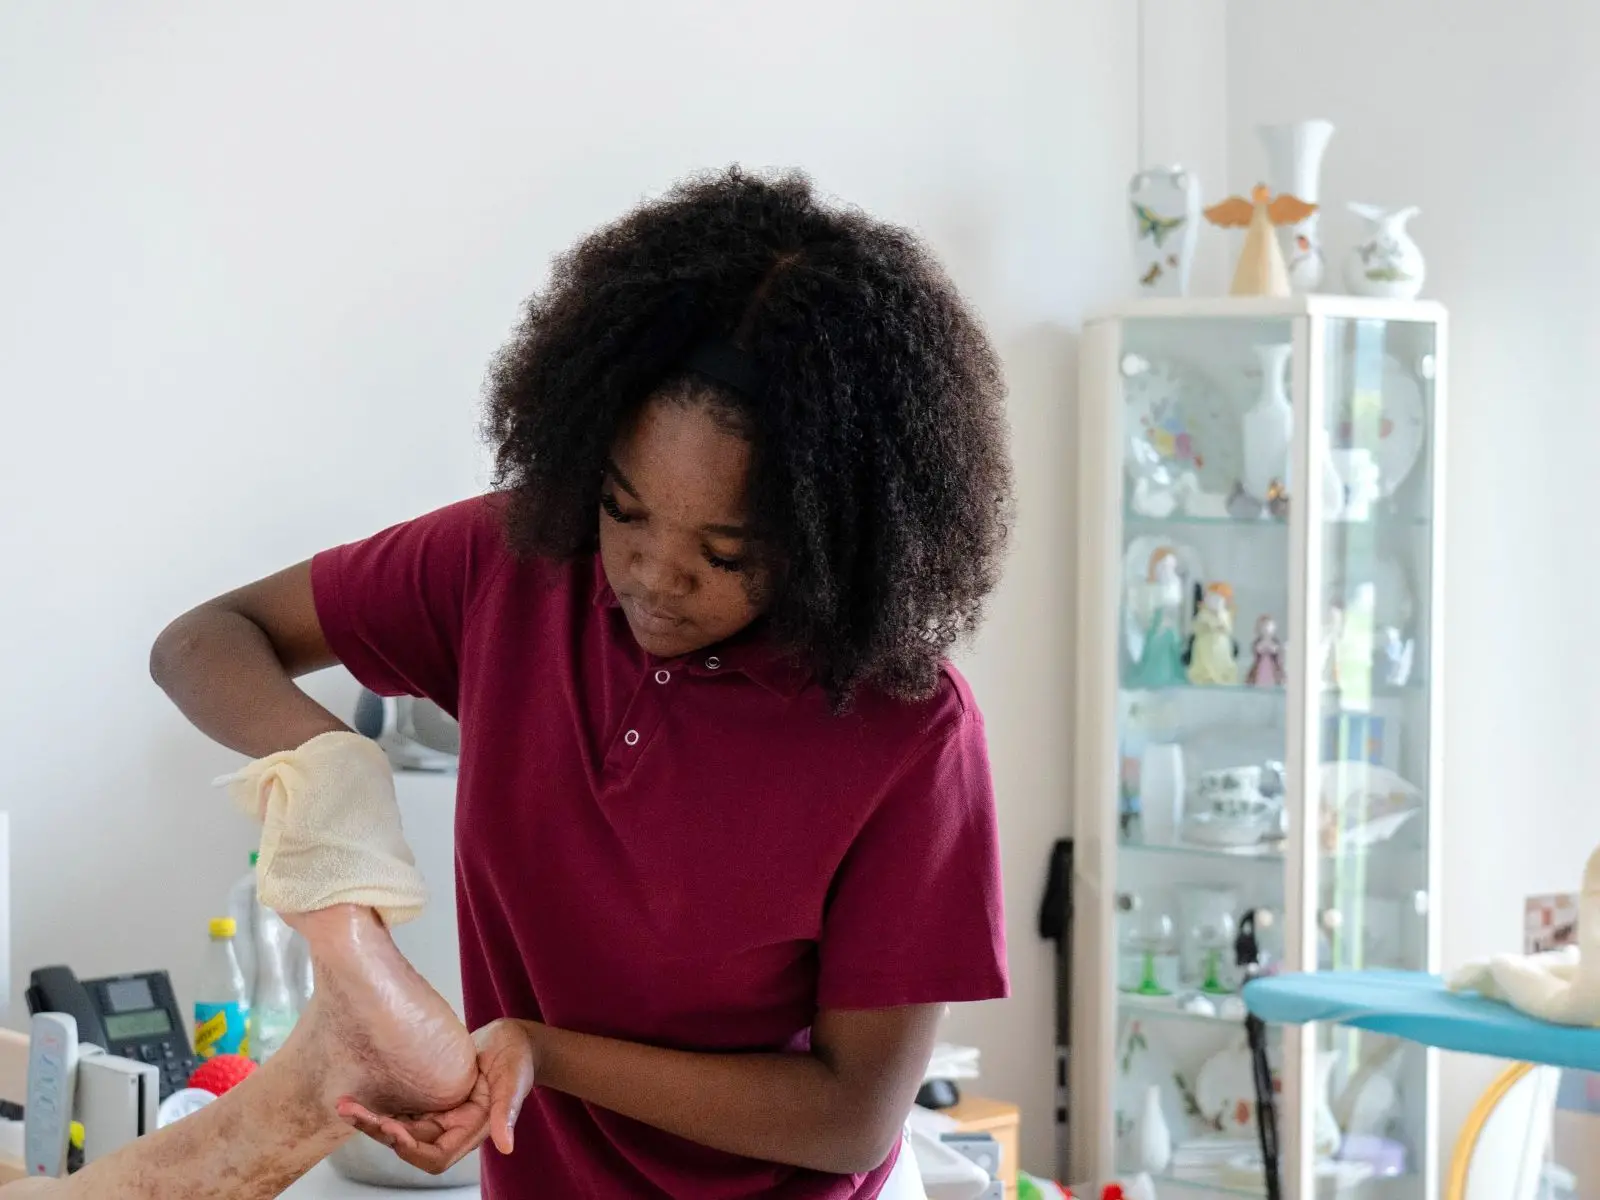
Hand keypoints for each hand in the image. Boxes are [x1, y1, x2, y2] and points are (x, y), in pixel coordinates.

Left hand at [336, 1019, 535, 1173]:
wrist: (515, 1037)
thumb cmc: (519, 1058)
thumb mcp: (514, 1079)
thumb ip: (507, 1112)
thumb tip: (507, 1146)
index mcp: (470, 1130)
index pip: (434, 1155)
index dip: (409, 1147)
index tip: (391, 1127)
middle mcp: (451, 1127)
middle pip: (408, 1142)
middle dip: (377, 1130)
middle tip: (348, 1109)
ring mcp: (440, 1113)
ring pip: (400, 1126)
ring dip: (373, 1119)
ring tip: (345, 1103)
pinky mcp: (432, 1096)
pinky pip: (404, 1107)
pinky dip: (383, 1103)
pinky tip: (363, 1092)